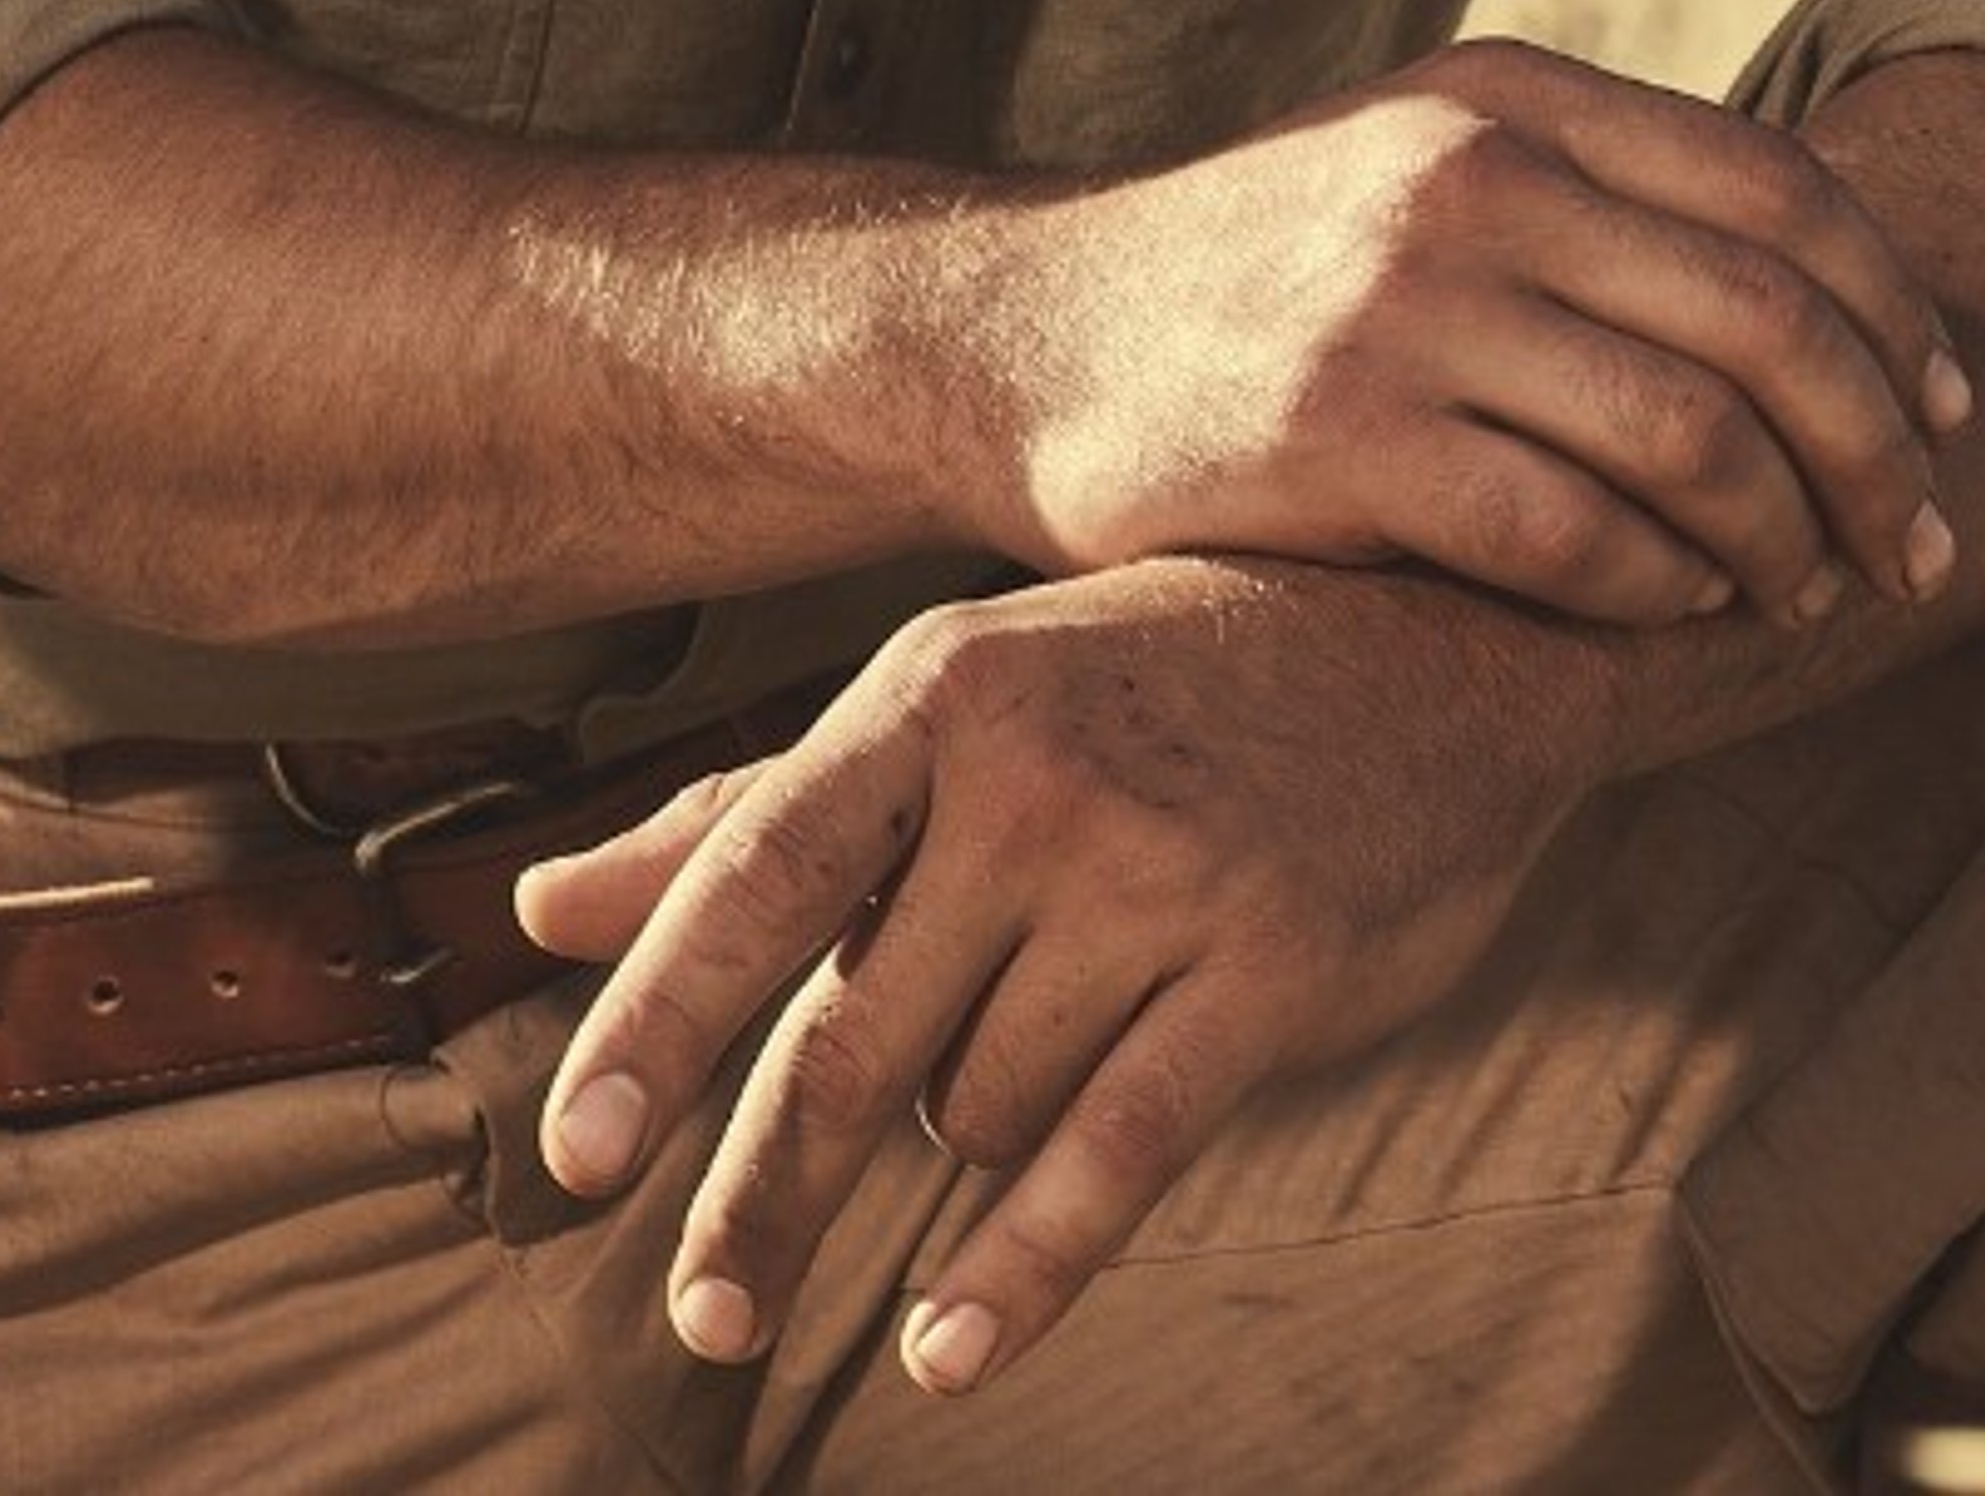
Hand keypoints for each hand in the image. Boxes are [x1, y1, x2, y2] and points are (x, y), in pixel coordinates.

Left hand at [518, 557, 1571, 1403]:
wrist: (1444, 635)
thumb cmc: (1154, 670)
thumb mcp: (955, 695)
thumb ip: (751, 815)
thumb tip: (540, 910)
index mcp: (936, 690)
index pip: (756, 871)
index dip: (658, 1020)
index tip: (571, 1155)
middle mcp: (1034, 777)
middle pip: (853, 1034)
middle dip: (767, 1191)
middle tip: (699, 1318)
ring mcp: (1157, 872)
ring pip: (980, 1102)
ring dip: (973, 1124)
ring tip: (1051, 1022)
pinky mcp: (1267, 967)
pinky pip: (1109, 1159)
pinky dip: (1018, 1271)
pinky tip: (945, 1350)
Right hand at [985, 39, 1969, 629]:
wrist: (1031, 334)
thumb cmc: (1271, 272)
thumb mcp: (1425, 162)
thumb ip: (1600, 194)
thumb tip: (1847, 294)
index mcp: (1508, 94)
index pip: (1783, 196)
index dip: (1903, 319)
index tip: (1952, 421)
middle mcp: (1462, 174)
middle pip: (1770, 321)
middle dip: (1883, 459)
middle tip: (1918, 554)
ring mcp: (1395, 304)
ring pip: (1692, 437)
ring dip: (1785, 542)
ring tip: (1798, 595)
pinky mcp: (1334, 438)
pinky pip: (1570, 537)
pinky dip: (1657, 591)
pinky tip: (1673, 609)